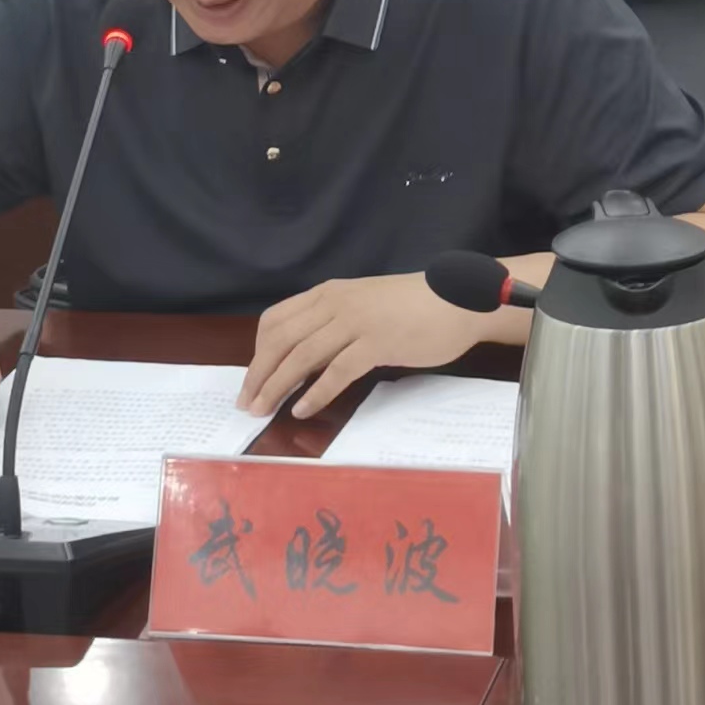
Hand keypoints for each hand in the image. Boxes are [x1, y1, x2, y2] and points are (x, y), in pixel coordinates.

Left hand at [239, 273, 488, 419]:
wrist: (458, 300)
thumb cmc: (413, 306)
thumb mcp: (363, 306)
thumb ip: (333, 325)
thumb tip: (303, 360)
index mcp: (329, 293)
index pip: (276, 320)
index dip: (257, 352)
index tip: (252, 379)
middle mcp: (336, 303)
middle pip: (281, 340)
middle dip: (258, 374)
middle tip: (247, 404)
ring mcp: (357, 321)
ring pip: (302, 356)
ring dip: (277, 386)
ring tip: (263, 411)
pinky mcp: (378, 343)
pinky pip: (337, 371)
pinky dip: (316, 393)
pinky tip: (302, 410)